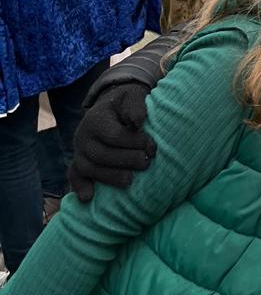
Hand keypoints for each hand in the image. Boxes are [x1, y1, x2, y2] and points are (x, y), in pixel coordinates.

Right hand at [68, 81, 155, 201]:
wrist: (111, 108)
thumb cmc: (126, 104)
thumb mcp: (132, 96)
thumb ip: (135, 105)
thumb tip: (138, 122)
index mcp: (96, 119)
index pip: (114, 136)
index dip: (134, 143)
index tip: (152, 147)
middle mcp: (83, 136)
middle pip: (101, 155)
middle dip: (126, 161)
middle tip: (146, 163)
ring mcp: (79, 151)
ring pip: (88, 168)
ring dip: (109, 177)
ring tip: (130, 181)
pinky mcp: (78, 162)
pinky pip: (74, 175)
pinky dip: (79, 186)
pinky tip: (88, 198)